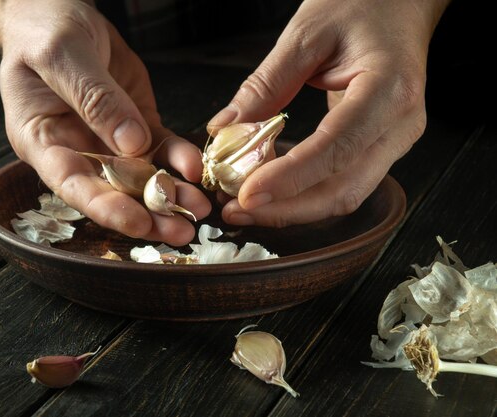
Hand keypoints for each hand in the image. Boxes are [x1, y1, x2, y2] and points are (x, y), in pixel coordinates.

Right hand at [0, 0, 209, 244]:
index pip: (72, 184)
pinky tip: (196, 168)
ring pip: (142, 175)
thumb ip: (93, 98)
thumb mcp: (61, 55)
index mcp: (42, 141)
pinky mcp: (135, 124)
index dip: (104, 207)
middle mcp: (76, 149)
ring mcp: (108, 140)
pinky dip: (179, 159)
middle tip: (180, 232)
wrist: (57, 10)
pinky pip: (161, 147)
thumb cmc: (44, 29)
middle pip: (112, 191)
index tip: (137, 223)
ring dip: (171, 195)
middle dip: (147, 214)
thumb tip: (131, 145)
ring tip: (199, 211)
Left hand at [208, 0, 448, 226]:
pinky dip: (303, 195)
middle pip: (344, 190)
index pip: (337, 148)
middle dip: (287, 208)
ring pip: (344, 195)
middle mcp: (400, 125)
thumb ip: (266, 84)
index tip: (247, 193)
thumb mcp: (307, 34)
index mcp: (389, 90)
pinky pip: (342, 183)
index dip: (291, 178)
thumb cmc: (362, 6)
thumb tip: (226, 128)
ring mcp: (394, 142)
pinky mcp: (379, 148)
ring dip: (292, 209)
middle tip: (236, 208)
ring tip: (245, 207)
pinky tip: (271, 193)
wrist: (400, 3)